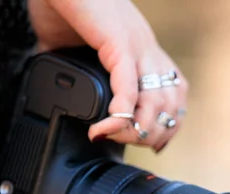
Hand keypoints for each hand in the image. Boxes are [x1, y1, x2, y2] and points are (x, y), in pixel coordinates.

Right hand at [28, 0, 187, 151]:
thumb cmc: (63, 5)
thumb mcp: (76, 47)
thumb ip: (73, 68)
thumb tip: (54, 85)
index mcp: (144, 51)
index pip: (176, 94)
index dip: (170, 123)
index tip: (153, 144)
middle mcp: (147, 50)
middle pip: (171, 104)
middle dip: (153, 133)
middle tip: (127, 143)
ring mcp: (137, 45)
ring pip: (155, 101)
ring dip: (136, 129)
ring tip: (111, 136)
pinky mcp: (118, 42)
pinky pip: (128, 86)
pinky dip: (119, 113)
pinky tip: (104, 126)